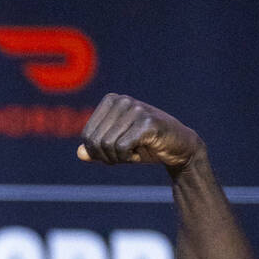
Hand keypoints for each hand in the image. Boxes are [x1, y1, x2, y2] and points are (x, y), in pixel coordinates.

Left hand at [77, 94, 200, 171]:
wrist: (178, 147)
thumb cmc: (145, 146)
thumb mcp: (116, 148)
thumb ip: (97, 149)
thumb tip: (79, 153)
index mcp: (111, 101)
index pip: (87, 135)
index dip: (97, 153)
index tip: (114, 153)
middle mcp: (122, 101)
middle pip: (96, 141)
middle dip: (107, 157)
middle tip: (124, 156)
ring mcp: (135, 109)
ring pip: (108, 145)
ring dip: (120, 158)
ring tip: (135, 151)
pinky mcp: (147, 122)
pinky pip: (123, 147)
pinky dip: (130, 157)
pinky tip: (142, 152)